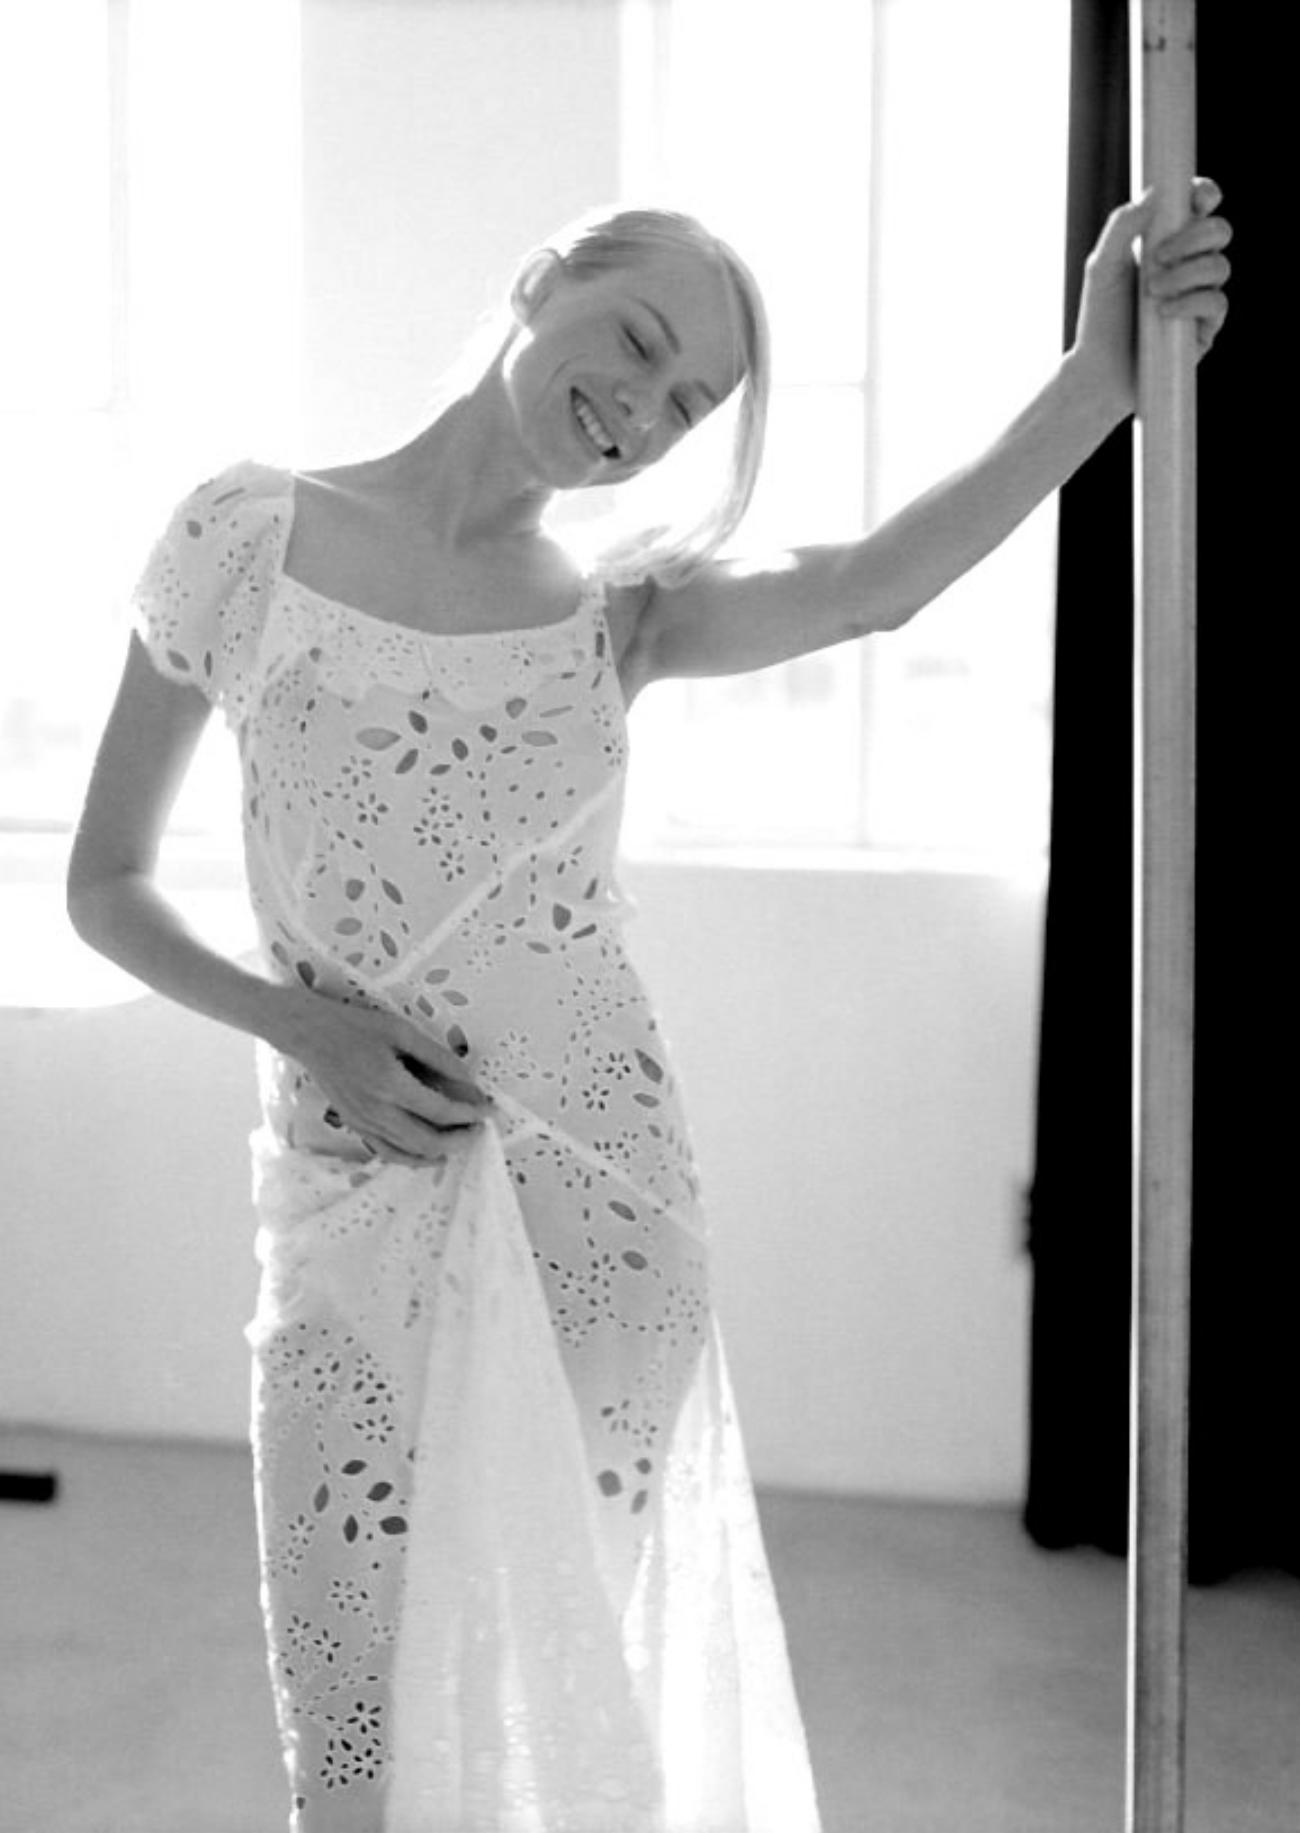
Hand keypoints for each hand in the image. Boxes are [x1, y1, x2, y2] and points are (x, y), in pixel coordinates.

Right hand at [270, 985, 492, 1163]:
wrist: (310, 1034)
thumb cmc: (356, 1026)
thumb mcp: (401, 1032)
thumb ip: (437, 1058)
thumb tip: (469, 1080)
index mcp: (389, 1084)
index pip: (440, 1111)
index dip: (469, 1113)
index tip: (489, 1110)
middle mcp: (376, 1111)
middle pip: (428, 1141)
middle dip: (460, 1138)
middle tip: (480, 1127)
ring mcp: (363, 1123)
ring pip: (409, 1152)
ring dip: (441, 1151)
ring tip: (463, 1139)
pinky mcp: (356, 1126)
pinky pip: (388, 1152)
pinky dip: (413, 1158)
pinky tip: (432, 1154)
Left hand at [1071, 176, 1231, 417]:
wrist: (1098, 371)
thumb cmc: (1099, 317)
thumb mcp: (1102, 267)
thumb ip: (1122, 227)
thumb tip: (1154, 193)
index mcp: (1169, 243)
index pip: (1199, 209)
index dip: (1205, 195)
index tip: (1198, 198)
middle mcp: (1190, 266)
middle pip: (1219, 231)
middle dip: (1195, 237)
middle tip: (1158, 256)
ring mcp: (1201, 296)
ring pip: (1220, 266)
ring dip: (1187, 273)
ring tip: (1152, 292)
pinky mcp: (1206, 328)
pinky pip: (1216, 304)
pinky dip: (1191, 303)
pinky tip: (1164, 312)